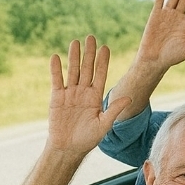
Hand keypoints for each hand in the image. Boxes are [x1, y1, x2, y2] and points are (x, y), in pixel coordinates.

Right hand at [46, 36, 130, 156]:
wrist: (69, 147)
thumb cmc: (88, 138)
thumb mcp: (104, 124)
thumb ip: (114, 110)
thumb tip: (129, 98)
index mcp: (96, 97)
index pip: (101, 75)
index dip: (103, 62)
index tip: (106, 48)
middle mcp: (84, 92)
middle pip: (87, 69)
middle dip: (89, 54)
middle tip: (91, 37)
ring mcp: (70, 93)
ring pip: (72, 71)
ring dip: (73, 57)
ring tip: (75, 42)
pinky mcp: (57, 97)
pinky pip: (57, 80)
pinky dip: (56, 69)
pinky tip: (56, 57)